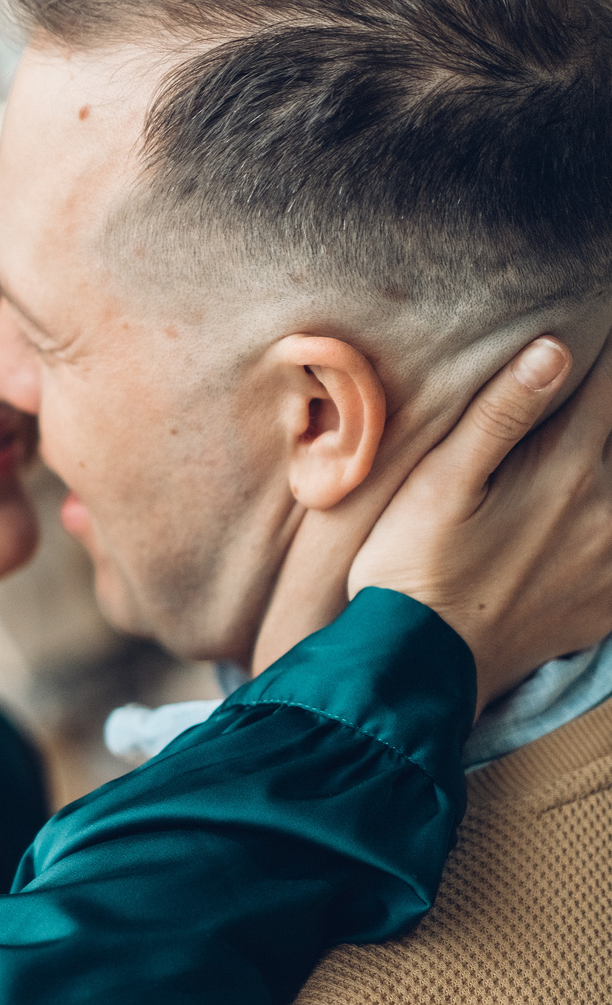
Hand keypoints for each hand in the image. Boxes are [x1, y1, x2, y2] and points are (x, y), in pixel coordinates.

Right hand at [350, 335, 611, 708]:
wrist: (418, 668)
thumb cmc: (412, 567)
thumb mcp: (439, 484)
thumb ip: (500, 416)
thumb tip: (555, 348)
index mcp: (563, 470)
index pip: (606, 387)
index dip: (599, 357)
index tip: (587, 337)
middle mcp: (606, 510)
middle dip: (603, 416)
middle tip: (575, 415)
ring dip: (603, 466)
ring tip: (567, 476)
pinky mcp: (611, 601)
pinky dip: (607, 531)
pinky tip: (583, 530)